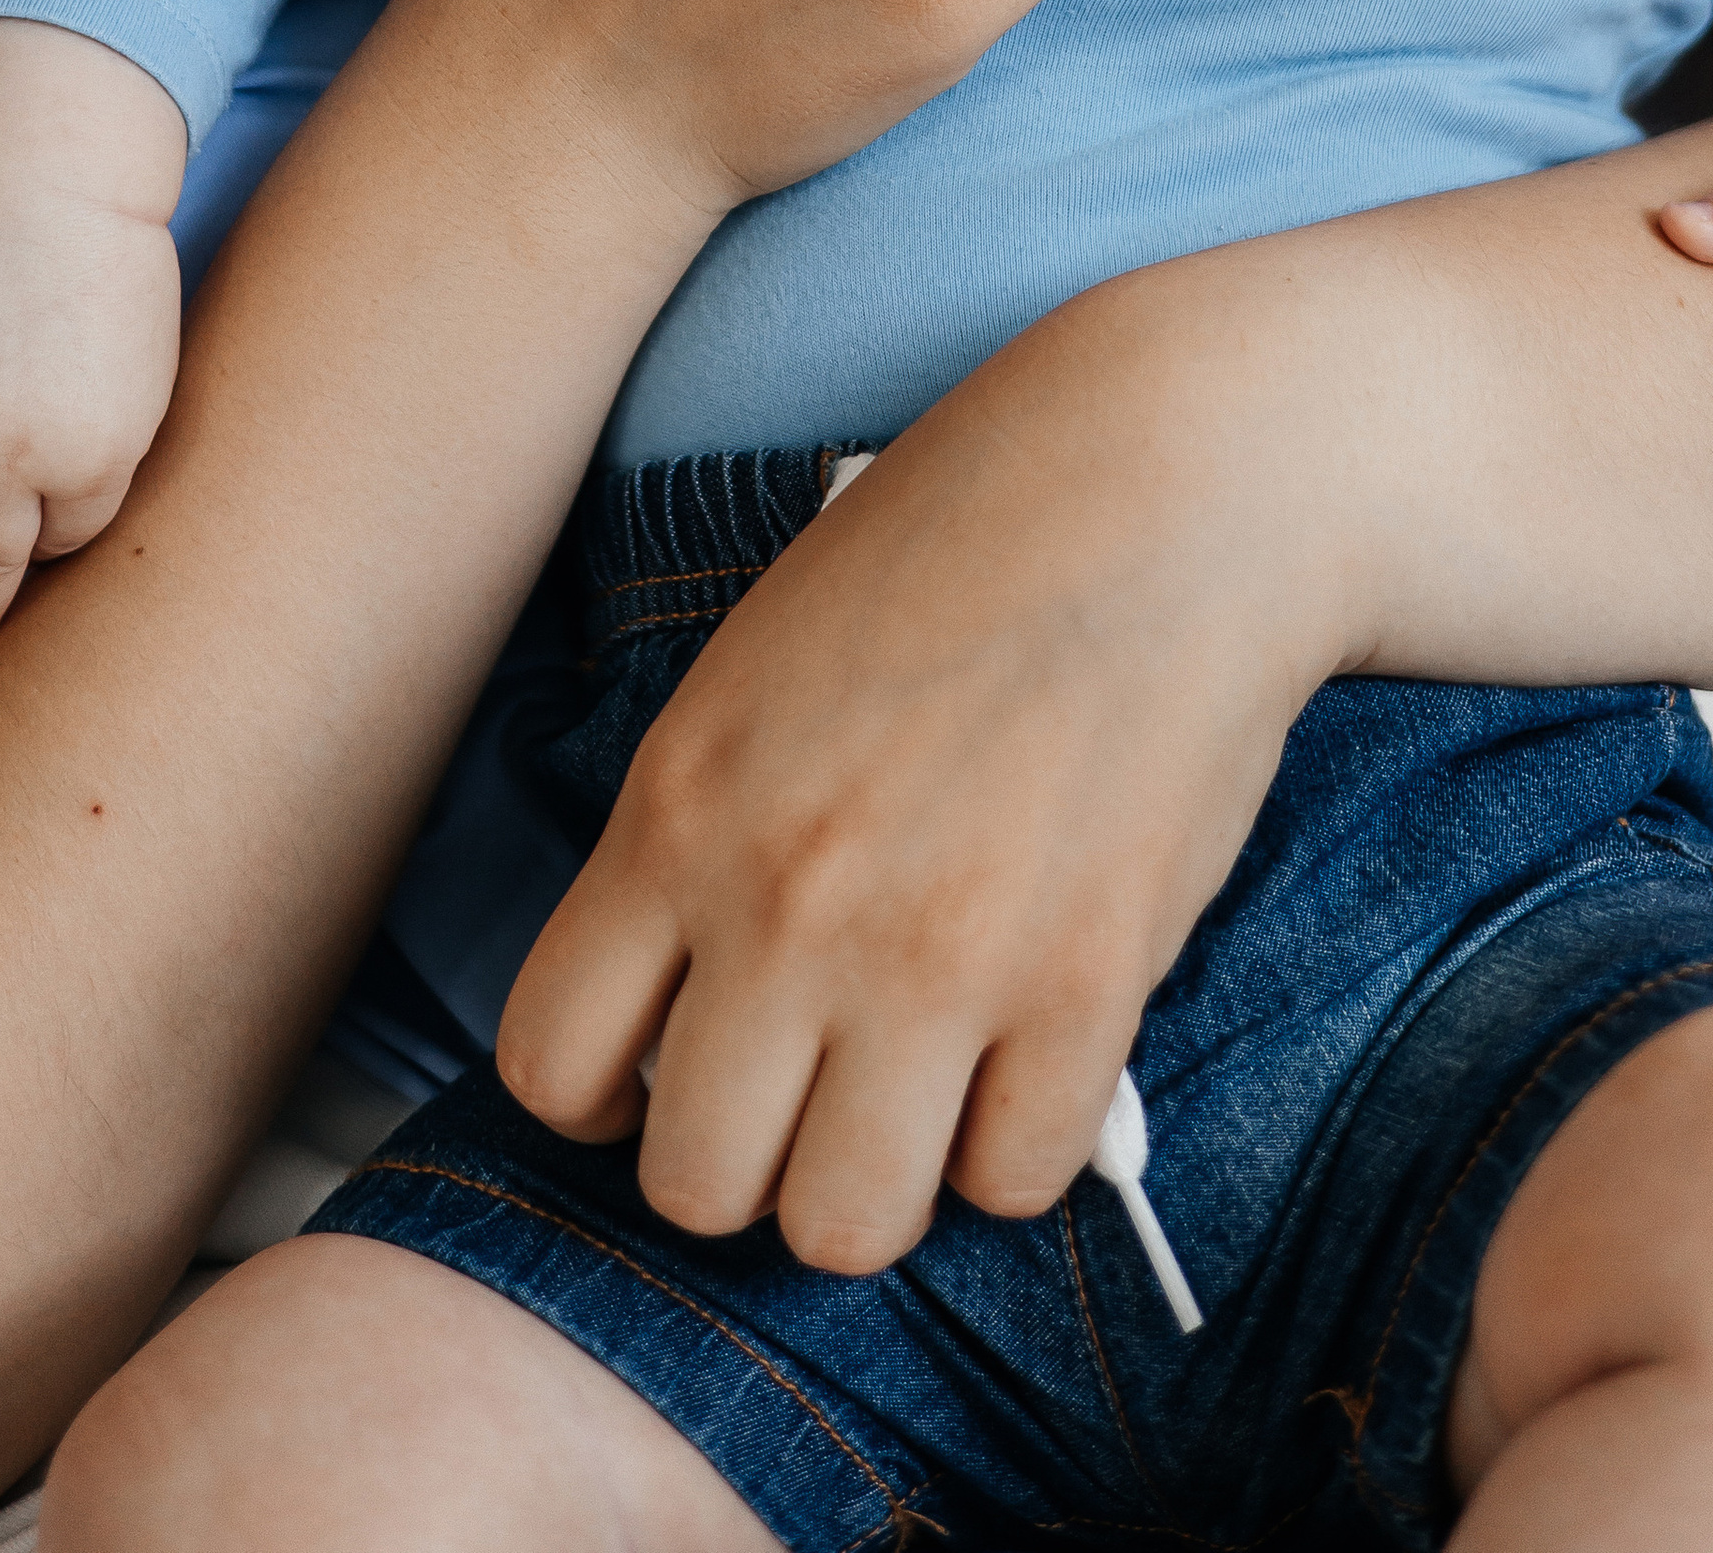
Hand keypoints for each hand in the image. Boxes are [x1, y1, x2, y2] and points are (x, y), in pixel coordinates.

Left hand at [494, 261, 1334, 1274]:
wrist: (1161, 483)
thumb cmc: (956, 548)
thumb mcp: (759, 671)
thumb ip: (704, 840)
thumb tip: (695, 1011)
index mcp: (680, 809)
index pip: (552, 1064)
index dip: (603, 1095)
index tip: (668, 1062)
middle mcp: (784, 906)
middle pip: (695, 1188)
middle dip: (747, 1158)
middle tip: (810, 1083)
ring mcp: (934, 960)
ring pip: (844, 1228)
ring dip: (880, 1177)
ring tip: (920, 1090)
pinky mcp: (1085, 990)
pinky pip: (1014, 1180)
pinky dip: (1018, 1140)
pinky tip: (1029, 1049)